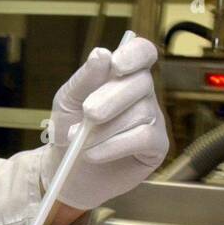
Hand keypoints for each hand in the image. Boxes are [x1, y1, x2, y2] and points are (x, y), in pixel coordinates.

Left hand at [43, 36, 167, 209]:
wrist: (67, 172)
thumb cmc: (70, 130)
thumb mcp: (68, 101)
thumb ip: (84, 79)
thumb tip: (102, 54)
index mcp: (123, 75)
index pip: (142, 52)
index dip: (135, 54)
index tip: (116, 65)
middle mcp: (142, 93)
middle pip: (141, 82)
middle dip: (111, 98)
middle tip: (88, 113)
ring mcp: (153, 119)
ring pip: (141, 112)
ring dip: (106, 128)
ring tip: (81, 141)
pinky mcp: (157, 146)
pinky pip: (144, 138)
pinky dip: (114, 145)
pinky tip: (93, 154)